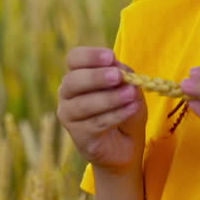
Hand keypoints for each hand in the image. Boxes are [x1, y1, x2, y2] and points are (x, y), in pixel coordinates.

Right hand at [56, 47, 147, 173]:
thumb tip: (119, 69)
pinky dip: (115, 115)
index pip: (74, 58)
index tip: (110, 57)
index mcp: (78, 74)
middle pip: (73, 81)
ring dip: (109, 98)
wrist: (125, 143)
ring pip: (84, 104)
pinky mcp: (78, 135)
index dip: (90, 56)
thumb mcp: (129, 87)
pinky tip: (131, 109)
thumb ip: (124, 76)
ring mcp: (69, 115)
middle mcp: (67, 93)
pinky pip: (95, 123)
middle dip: (96, 77)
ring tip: (130, 95)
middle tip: (118, 76)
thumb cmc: (124, 108)